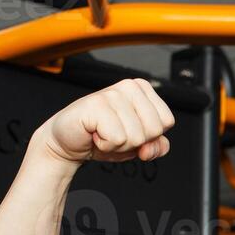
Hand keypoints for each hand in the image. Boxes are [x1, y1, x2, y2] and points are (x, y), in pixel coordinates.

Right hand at [39, 78, 174, 163]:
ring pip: (136, 137)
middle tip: (113, 133)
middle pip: (154, 130)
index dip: (150, 137)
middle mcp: (130, 86)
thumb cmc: (102, 138)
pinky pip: (117, 139)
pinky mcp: (97, 105)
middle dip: (134, 142)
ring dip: (118, 145)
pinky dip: (105, 145)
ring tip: (102, 133)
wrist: (67, 142)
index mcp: (143, 89)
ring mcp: (113, 93)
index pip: (167, 122)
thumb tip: (152, 148)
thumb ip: (156, 146)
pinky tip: (94, 134)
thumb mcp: (137, 145)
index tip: (128, 131)